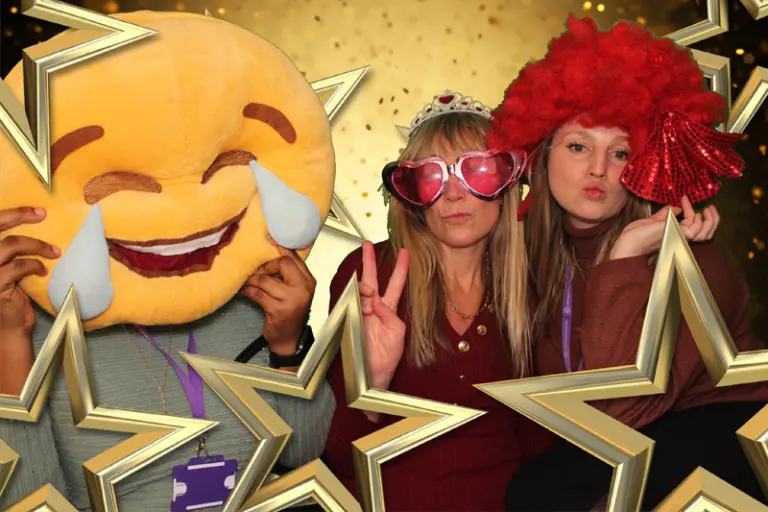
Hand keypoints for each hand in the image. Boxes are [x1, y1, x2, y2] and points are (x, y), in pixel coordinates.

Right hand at [0, 207, 59, 394]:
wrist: (8, 328)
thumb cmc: (10, 296)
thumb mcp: (9, 268)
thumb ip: (12, 252)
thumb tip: (35, 228)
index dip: (13, 214)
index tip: (36, 211)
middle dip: (20, 216)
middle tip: (42, 216)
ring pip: (11, 245)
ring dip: (36, 246)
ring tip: (53, 252)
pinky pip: (19, 266)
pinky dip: (35, 265)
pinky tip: (43, 270)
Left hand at [240, 238, 315, 355]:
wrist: (289, 339)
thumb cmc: (290, 313)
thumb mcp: (295, 292)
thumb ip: (288, 275)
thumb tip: (271, 253)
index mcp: (309, 281)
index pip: (294, 258)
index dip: (280, 247)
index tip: (268, 237)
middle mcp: (303, 288)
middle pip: (281, 264)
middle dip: (264, 266)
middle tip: (255, 271)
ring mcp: (291, 300)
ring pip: (265, 280)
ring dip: (252, 279)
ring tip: (245, 280)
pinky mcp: (278, 310)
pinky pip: (257, 294)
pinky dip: (247, 290)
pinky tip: (242, 289)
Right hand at [358, 241, 408, 391]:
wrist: (373, 375)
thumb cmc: (387, 357)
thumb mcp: (397, 332)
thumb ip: (389, 313)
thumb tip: (374, 298)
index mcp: (389, 311)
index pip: (395, 284)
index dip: (400, 268)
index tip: (405, 252)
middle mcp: (374, 309)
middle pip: (372, 279)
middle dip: (370, 261)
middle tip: (367, 244)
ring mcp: (361, 314)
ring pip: (360, 292)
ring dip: (364, 288)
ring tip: (368, 292)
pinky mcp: (349, 320)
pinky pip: (349, 305)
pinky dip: (354, 300)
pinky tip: (360, 301)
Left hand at [610, 195, 719, 259]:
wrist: (628, 242)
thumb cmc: (637, 234)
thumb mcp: (654, 220)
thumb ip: (666, 214)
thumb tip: (677, 207)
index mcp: (677, 235)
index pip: (697, 229)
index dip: (698, 215)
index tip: (687, 199)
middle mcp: (681, 238)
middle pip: (707, 234)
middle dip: (714, 220)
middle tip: (711, 207)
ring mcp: (680, 238)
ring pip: (705, 233)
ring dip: (708, 218)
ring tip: (705, 207)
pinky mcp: (676, 235)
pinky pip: (694, 228)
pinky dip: (695, 218)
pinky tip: (690, 209)